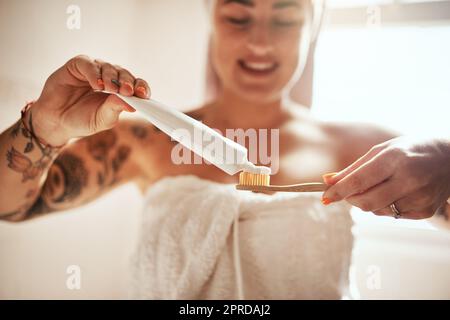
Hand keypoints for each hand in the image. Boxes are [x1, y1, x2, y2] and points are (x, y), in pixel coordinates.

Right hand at [29, 55, 150, 145]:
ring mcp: (94, 70)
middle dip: (127, 82)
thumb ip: (115, 109)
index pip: (135, 84)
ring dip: (111, 78)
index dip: (141, 87)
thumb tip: (132, 104)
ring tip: (110, 89)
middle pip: (124, 74)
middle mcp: (109, 78)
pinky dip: (94, 74)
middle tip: (128, 91)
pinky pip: (89, 64)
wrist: (56, 121)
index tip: (143, 94)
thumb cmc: (82, 120)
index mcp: (119, 91)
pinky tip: (96, 84)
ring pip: (108, 67)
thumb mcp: (102, 119)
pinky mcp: (78, 65)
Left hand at [322, 136, 449, 219]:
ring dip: (369, 202)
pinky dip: (386, 207)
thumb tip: (327, 181)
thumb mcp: (381, 151)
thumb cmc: (409, 150)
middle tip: (347, 193)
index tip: (325, 198)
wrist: (449, 158)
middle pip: (367, 202)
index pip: (359, 180)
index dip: (339, 191)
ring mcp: (420, 197)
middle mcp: (409, 178)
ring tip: (381, 185)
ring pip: (378, 211)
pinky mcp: (426, 211)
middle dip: (350, 200)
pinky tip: (397, 192)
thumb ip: (353, 169)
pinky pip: (393, 216)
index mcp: (395, 158)